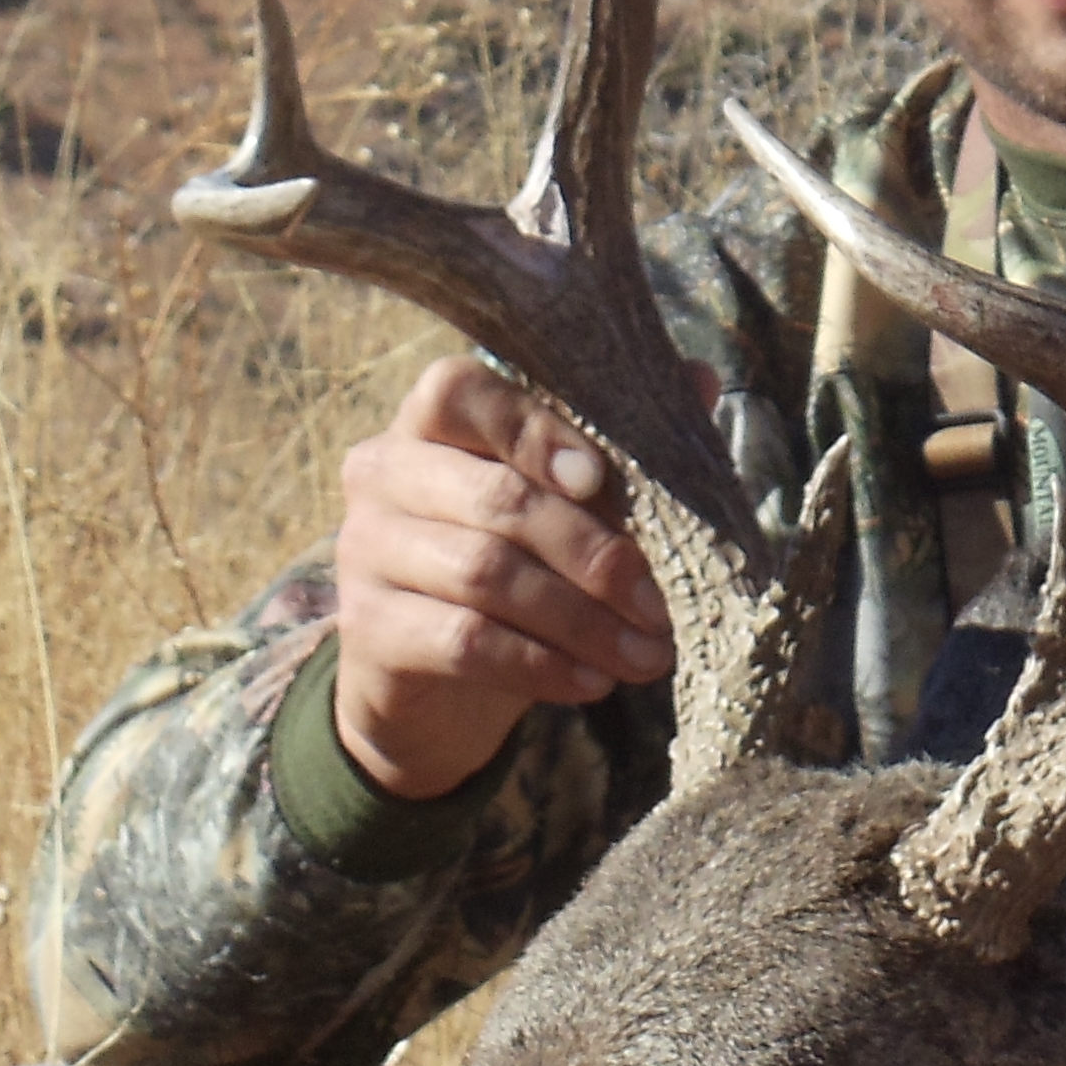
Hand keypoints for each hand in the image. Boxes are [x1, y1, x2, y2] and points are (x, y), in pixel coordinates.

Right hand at [331, 357, 684, 799]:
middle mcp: (384, 472)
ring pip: (485, 573)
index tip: (601, 480)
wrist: (431, 687)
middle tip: (657, 604)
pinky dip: (540, 663)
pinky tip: (592, 682)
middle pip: (496, 497)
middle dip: (594, 554)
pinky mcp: (367, 627)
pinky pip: (464, 640)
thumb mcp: (560, 506)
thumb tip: (700, 378)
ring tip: (644, 654)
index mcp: (430, 422)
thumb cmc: (513, 569)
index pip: (460, 391)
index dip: (533, 431)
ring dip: (581, 620)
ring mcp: (364, 549)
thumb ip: (620, 441)